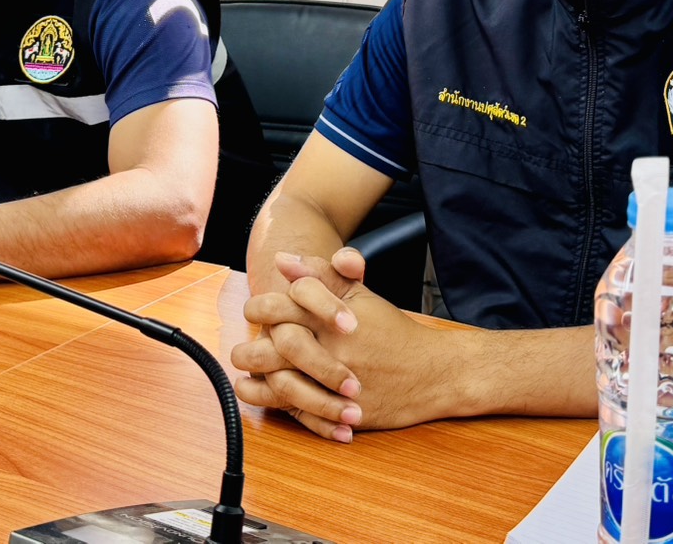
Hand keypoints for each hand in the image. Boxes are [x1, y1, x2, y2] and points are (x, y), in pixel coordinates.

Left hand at [235, 248, 452, 439]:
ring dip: (256, 378)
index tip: (254, 312)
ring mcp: (334, 383)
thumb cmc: (391, 330)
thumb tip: (282, 259)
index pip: (280, 306)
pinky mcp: (339, 411)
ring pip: (279, 384)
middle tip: (241, 350)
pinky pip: (296, 412)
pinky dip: (275, 406)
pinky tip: (264, 396)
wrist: (431, 372)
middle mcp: (330, 349)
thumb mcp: (359, 295)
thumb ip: (320, 274)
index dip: (259, 308)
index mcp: (330, 318)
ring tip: (246, 373)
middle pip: (272, 348)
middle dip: (249, 350)